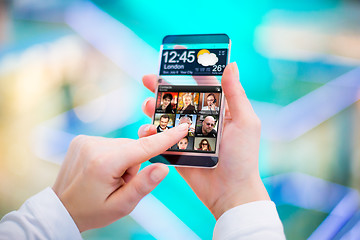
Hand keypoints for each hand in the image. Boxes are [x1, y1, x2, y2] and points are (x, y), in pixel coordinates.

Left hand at [52, 124, 187, 231]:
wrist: (61, 208)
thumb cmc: (92, 210)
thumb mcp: (121, 206)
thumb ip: (143, 186)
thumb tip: (164, 168)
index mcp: (104, 163)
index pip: (143, 148)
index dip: (165, 139)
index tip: (182, 128)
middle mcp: (94, 146)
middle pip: (133, 147)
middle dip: (134, 164)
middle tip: (120, 183)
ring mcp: (86, 140)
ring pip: (123, 145)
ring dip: (123, 160)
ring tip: (109, 178)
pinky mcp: (82, 139)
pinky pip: (111, 144)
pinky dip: (114, 155)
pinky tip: (102, 169)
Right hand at [139, 62, 269, 219]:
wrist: (230, 192)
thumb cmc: (243, 156)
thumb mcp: (245, 121)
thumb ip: (236, 94)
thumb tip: (232, 65)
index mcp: (218, 110)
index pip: (201, 85)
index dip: (187, 72)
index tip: (173, 58)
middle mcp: (201, 120)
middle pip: (178, 99)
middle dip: (161, 88)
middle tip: (147, 79)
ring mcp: (187, 136)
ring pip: (165, 117)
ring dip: (153, 109)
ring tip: (146, 105)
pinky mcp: (177, 151)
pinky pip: (160, 139)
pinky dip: (151, 133)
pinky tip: (147, 130)